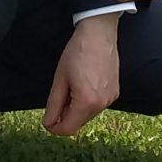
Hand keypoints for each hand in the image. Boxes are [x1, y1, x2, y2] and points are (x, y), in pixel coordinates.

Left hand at [44, 15, 122, 138]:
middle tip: (57, 99)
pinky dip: (87, 102)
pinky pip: (98, 105)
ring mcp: (111, 98)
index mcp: (86, 101)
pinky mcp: (115, 92)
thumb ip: (53, 104)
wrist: (99, 34)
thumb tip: (48, 123)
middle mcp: (102, 104)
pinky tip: (83, 85)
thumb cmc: (77, 52)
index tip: (47, 121)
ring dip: (77, 109)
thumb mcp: (60, 79)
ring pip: (88, 115)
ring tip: (71, 88)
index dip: (55, 128)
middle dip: (65, 117)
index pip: (68, 128)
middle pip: (79, 123)